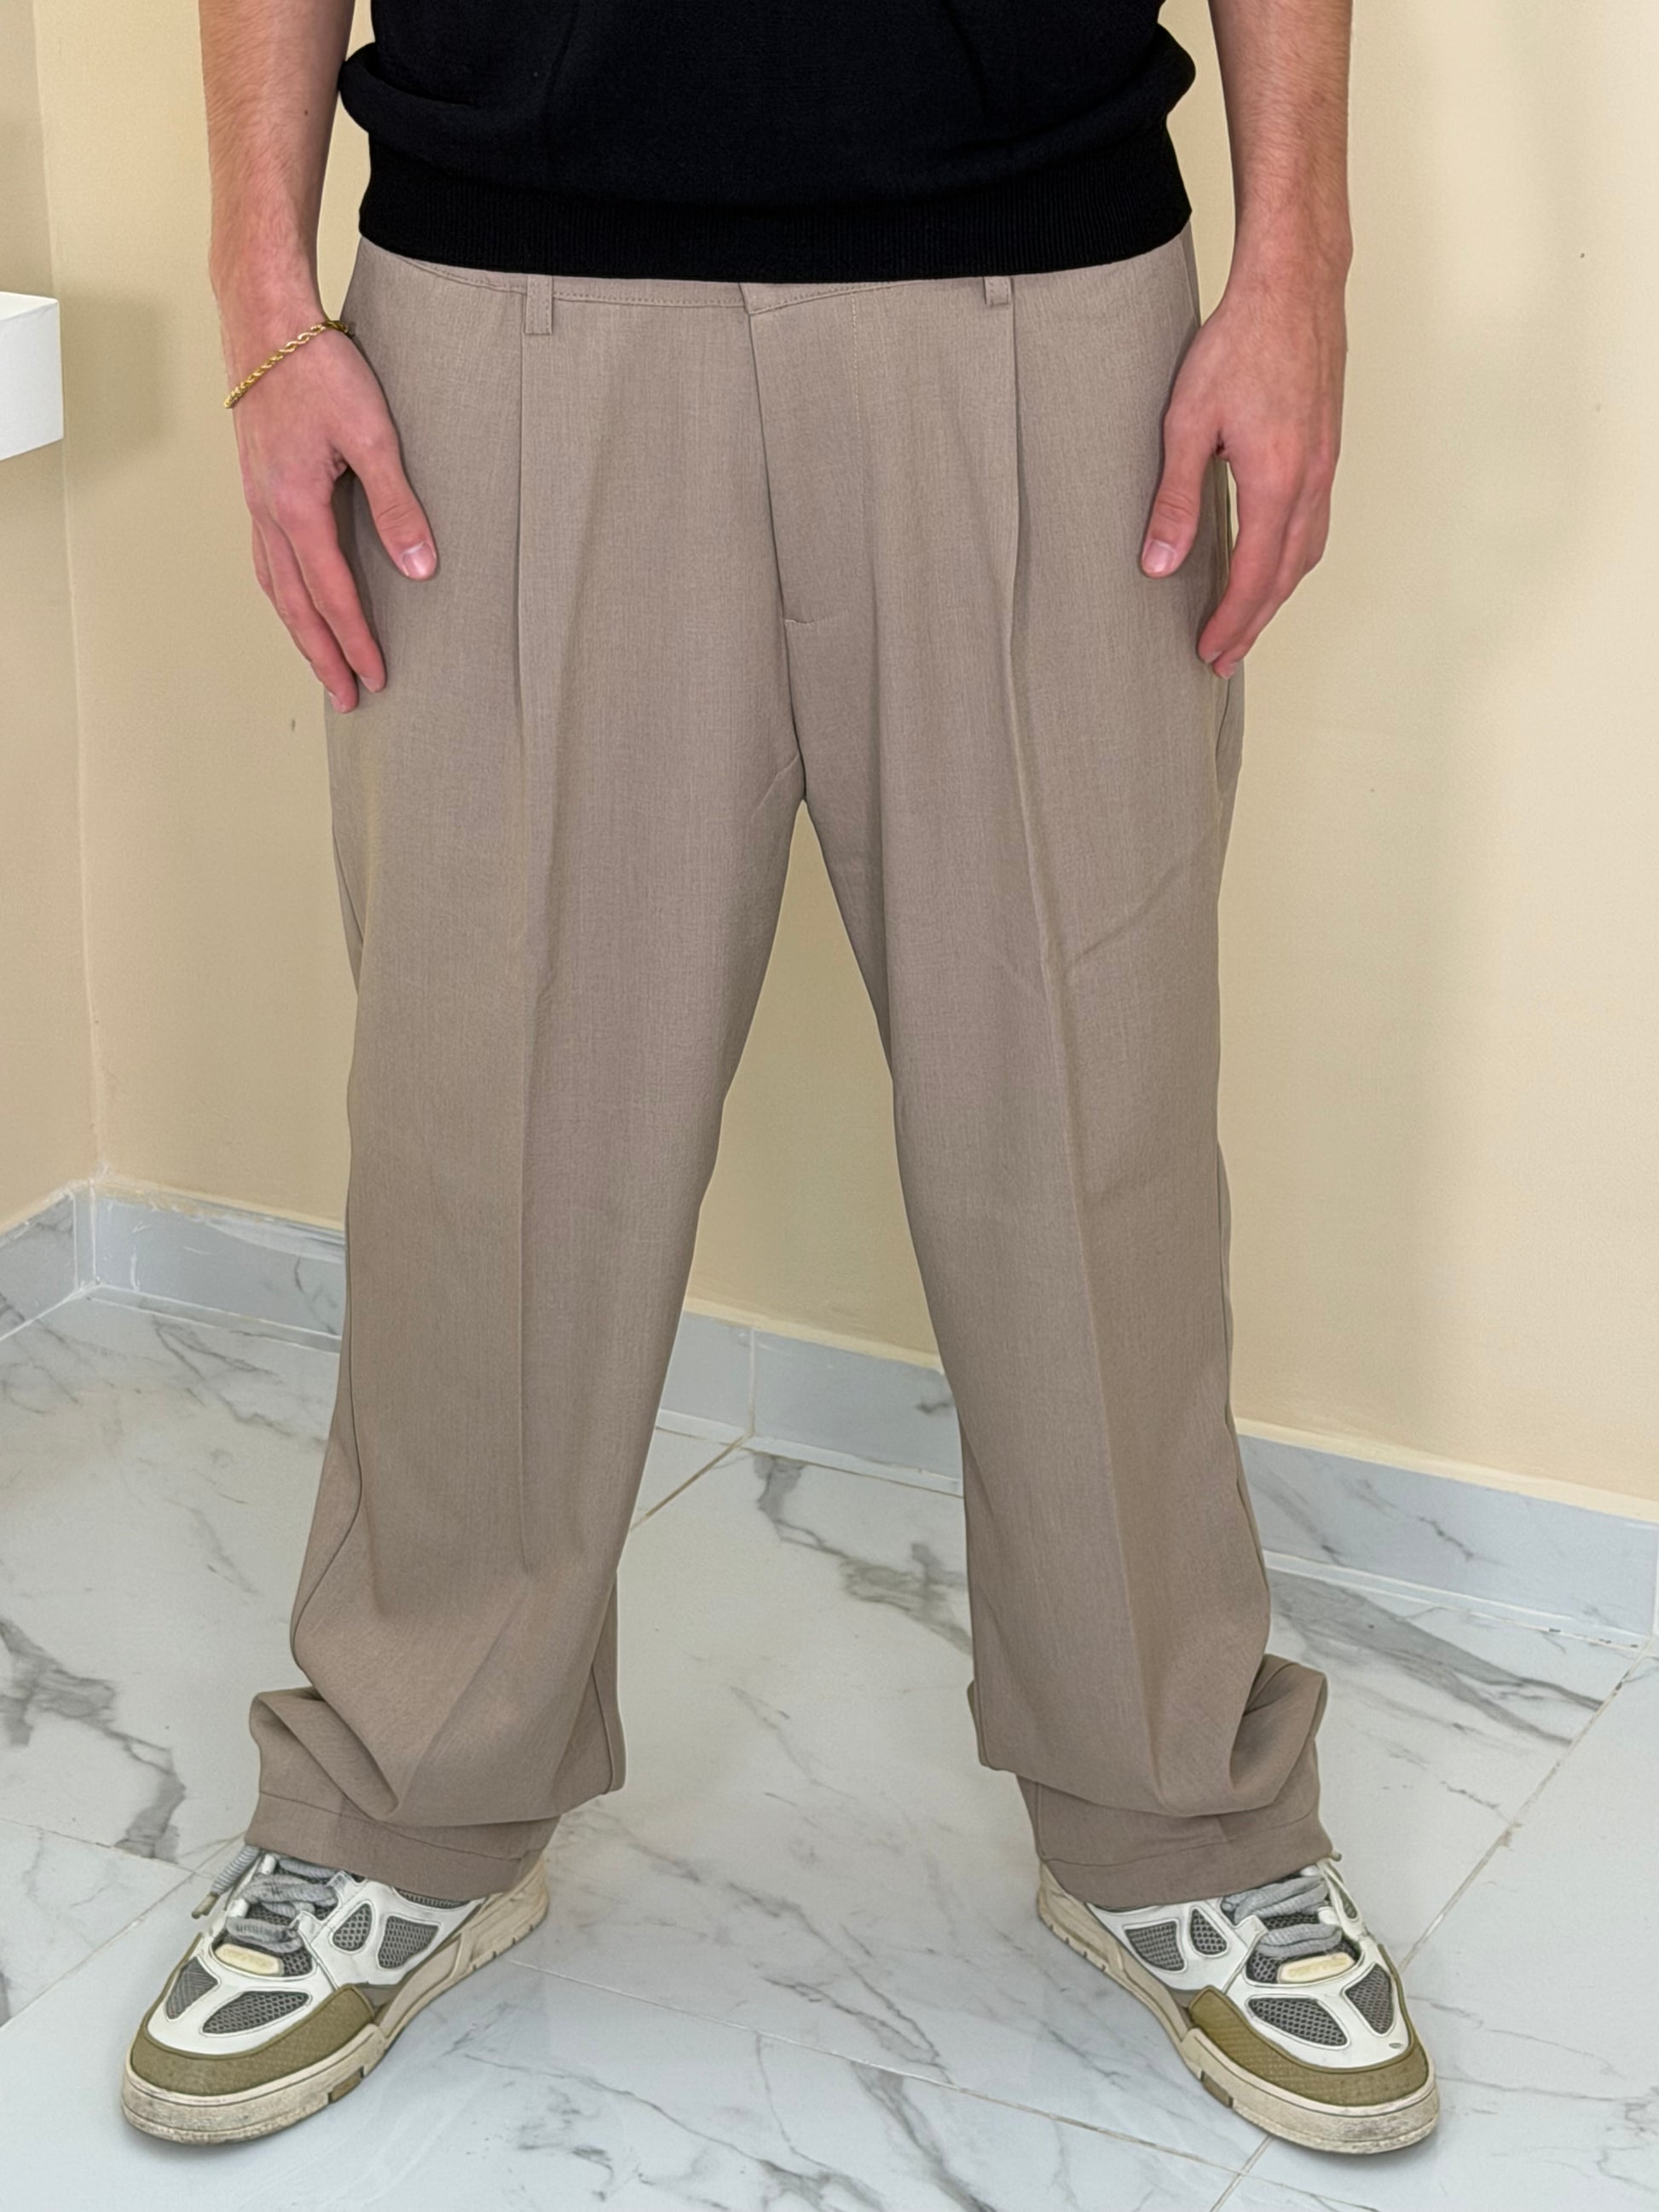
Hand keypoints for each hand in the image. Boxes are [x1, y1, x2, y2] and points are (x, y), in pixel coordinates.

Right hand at [224, 311, 435, 710]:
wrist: (263, 321)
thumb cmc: (317, 368)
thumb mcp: (372, 435)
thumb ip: (397, 504)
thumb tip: (420, 568)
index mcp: (296, 506)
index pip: (332, 594)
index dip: (356, 641)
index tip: (377, 678)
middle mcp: (268, 512)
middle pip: (295, 604)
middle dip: (322, 655)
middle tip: (347, 697)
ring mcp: (256, 499)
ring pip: (275, 585)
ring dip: (299, 630)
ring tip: (322, 663)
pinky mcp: (256, 485)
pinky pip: (267, 557)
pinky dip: (283, 592)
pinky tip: (296, 599)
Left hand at [1140, 249, 1346, 678]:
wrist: (1295, 285)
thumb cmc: (1240, 342)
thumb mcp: (1188, 423)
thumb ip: (1175, 498)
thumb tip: (1158, 565)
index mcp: (1277, 483)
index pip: (1255, 577)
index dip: (1231, 622)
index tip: (1208, 652)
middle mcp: (1311, 481)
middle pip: (1286, 576)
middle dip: (1255, 622)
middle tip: (1224, 657)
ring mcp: (1326, 465)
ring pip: (1307, 552)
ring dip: (1277, 594)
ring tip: (1247, 621)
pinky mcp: (1328, 448)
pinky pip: (1315, 523)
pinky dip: (1293, 558)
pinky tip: (1273, 561)